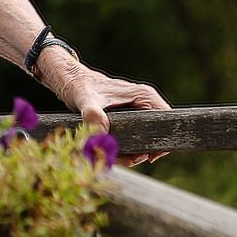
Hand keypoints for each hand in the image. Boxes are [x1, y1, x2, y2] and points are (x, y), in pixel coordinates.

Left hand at [44, 55, 170, 164]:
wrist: (68, 80)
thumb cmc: (78, 85)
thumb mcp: (84, 98)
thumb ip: (92, 114)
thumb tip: (102, 136)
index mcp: (144, 96)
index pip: (167, 122)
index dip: (161, 142)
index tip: (146, 157)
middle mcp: (144, 104)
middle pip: (156, 136)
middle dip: (140, 152)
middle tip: (117, 157)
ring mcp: (137, 112)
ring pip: (144, 141)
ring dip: (129, 154)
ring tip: (107, 154)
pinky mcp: (128, 120)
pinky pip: (134, 140)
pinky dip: (123, 150)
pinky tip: (106, 152)